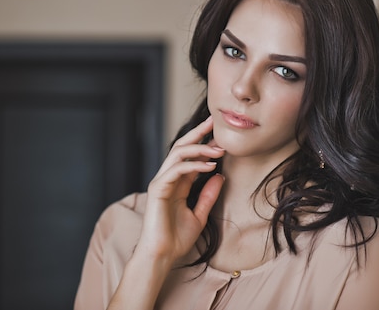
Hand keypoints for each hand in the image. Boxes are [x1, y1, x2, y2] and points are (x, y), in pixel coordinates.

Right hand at [134, 116, 225, 264]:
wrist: (162, 256)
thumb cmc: (176, 239)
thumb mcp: (200, 215)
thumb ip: (208, 196)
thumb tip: (220, 176)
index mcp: (177, 183)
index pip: (191, 156)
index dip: (204, 143)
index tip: (220, 135)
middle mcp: (168, 178)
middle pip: (182, 147)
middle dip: (198, 133)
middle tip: (213, 123)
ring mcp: (161, 182)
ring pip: (178, 153)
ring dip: (199, 148)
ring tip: (219, 149)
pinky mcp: (158, 189)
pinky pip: (176, 170)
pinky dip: (193, 165)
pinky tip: (210, 166)